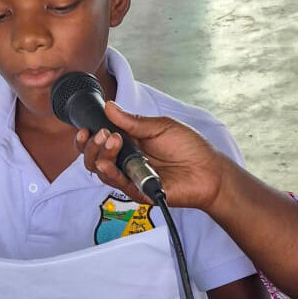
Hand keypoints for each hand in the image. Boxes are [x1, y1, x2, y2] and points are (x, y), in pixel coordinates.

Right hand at [75, 102, 230, 210]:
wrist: (210, 171)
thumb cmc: (191, 148)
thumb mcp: (161, 126)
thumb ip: (133, 121)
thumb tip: (110, 107)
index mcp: (131, 143)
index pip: (101, 141)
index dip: (89, 136)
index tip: (87, 127)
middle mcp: (127, 160)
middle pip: (94, 157)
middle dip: (91, 145)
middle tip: (102, 134)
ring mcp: (131, 176)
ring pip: (101, 170)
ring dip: (100, 155)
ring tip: (111, 140)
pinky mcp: (138, 191)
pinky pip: (117, 183)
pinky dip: (109, 172)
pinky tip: (109, 162)